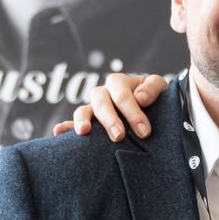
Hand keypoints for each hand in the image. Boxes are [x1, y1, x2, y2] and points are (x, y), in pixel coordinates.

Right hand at [51, 72, 167, 139]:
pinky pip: (72, 123)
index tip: (144, 131)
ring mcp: (93, 108)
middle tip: (119, 136)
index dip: (133, 112)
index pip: (122, 94)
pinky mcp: (88, 123)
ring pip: (83, 110)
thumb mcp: (159, 88)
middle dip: (110, 119)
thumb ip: (152, 88)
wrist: (151, 109)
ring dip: (82, 120)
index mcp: (119, 83)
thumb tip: (140, 98)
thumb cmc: (155, 98)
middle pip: (101, 101)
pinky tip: (58, 133)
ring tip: (84, 132)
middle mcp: (103, 94)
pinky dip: (65, 127)